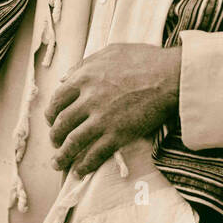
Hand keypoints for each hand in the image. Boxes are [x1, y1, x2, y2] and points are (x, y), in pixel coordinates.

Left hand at [45, 44, 181, 177]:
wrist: (171, 76)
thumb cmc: (145, 60)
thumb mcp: (111, 52)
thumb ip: (86, 63)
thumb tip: (66, 77)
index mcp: (84, 78)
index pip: (57, 99)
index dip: (51, 113)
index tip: (52, 120)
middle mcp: (88, 99)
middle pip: (61, 123)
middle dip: (54, 136)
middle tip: (55, 142)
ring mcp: (102, 119)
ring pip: (73, 142)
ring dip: (62, 156)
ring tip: (58, 164)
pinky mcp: (117, 135)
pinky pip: (95, 154)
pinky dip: (84, 165)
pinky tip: (80, 171)